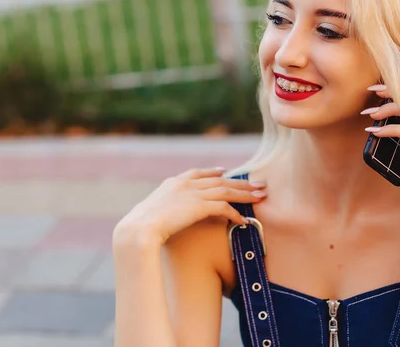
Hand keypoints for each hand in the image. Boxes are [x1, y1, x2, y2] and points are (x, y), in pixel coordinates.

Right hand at [112, 167, 266, 249]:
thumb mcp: (151, 213)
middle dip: (240, 182)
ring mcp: (192, 193)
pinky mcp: (199, 206)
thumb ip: (162, 210)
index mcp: (173, 183)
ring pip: (226, 191)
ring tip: (260, 196)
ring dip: (245, 193)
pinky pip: (224, 208)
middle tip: (257, 184)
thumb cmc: (140, 227)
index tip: (225, 171)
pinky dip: (235, 214)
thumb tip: (162, 218)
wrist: (139, 228)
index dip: (214, 172)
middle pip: (219, 180)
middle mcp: (185, 184)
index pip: (198, 173)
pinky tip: (244, 221)